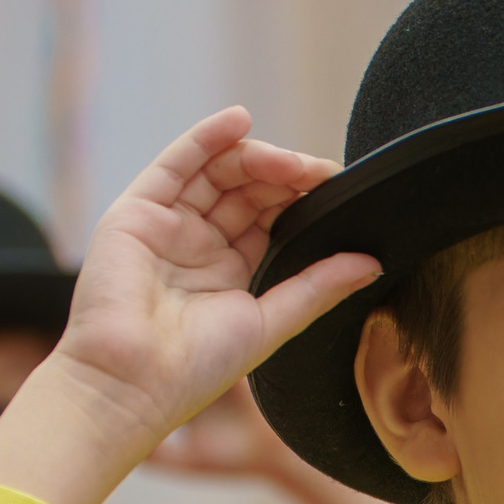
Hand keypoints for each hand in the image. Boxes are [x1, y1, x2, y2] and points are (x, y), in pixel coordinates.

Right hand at [0, 109, 377, 503]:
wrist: (131, 384)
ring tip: (292, 162)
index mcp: (232, 272)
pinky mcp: (136, 213)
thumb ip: (317, 287)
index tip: (340, 190)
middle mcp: (198, 245)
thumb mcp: (269, 322)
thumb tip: (372, 262)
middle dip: (286, 177)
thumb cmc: (195, 369)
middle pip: (248, 190)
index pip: (273, 219)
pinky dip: (206, 138)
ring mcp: (167, 226)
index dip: (303, 200)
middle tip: (321, 174)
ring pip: (218, 172)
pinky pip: (175, 164)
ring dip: (257, 157)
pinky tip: (239, 120)